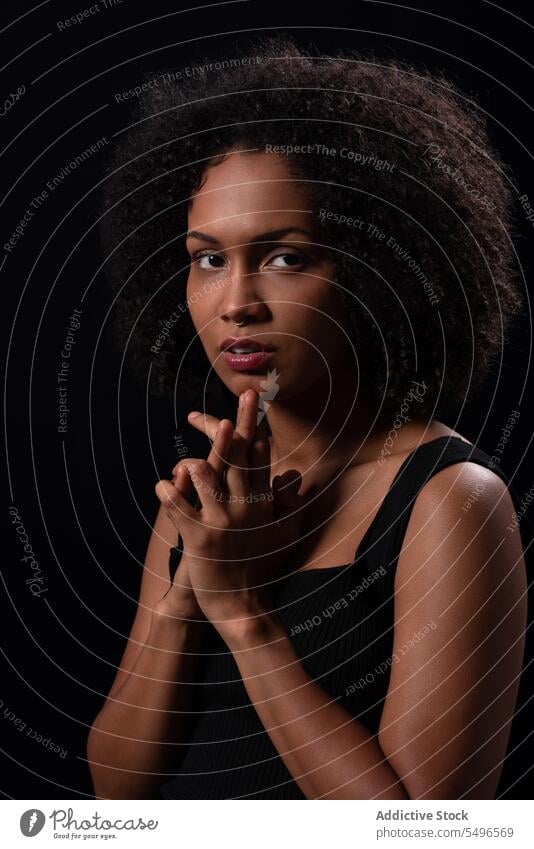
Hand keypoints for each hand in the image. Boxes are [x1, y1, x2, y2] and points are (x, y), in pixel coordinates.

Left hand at [156, 390, 304, 636]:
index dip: (254, 427)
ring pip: (207, 478)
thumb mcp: (283, 535)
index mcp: (262, 503)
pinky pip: (180, 510)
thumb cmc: (260, 568)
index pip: (260, 457)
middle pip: (239, 457)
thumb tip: (293, 477)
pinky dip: (169, 495)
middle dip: (237, 425)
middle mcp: (245, 507)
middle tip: (239, 398)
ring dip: (195, 464)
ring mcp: (222, 522)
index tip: (252, 402)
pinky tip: (161, 487)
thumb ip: (289, 504)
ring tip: (187, 462)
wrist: (243, 607)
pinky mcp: (200, 539)